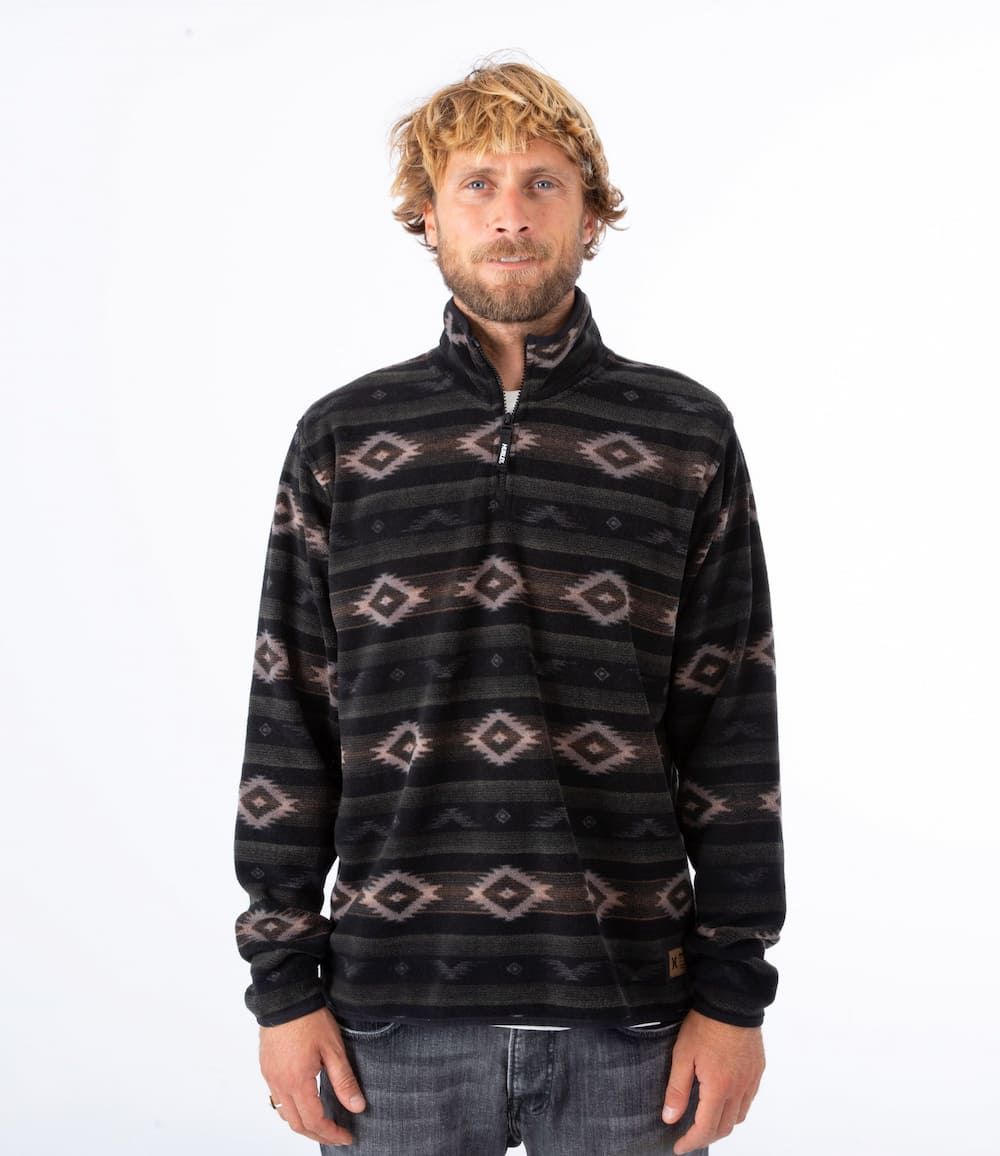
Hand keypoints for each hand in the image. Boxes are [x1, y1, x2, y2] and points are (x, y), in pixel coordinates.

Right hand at [259, 1005, 366, 1146]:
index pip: (315, 1121)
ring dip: (303, 1124)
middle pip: (297, 1124)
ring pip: (284, 1114)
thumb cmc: (310, 1019)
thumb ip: (344, 1080)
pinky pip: (277, 1100)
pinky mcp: (267, 1069)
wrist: (286, 996)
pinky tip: (304, 1104)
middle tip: (338, 1135)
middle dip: (319, 1134)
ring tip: (323, 1124)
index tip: (347, 1136)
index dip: (332, 1133)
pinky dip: (291, 1110)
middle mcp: (280, 1084)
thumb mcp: (333, 1049)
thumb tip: (357, 1107)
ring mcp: (270, 1077)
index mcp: (297, 1082)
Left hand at [661, 1009, 764, 1153]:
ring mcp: (751, 1080)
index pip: (705, 1128)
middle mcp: (739, 1089)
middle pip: (724, 1127)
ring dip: (722, 1125)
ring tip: (705, 1122)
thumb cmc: (704, 1025)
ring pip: (739, 1116)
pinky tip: (724, 1101)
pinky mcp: (757, 1070)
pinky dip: (735, 1110)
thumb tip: (670, 1118)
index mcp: (719, 1088)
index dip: (691, 1141)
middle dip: (705, 1137)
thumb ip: (677, 1089)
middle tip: (689, 1137)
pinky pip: (748, 1100)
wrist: (732, 1000)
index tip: (679, 1148)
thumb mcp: (683, 1054)